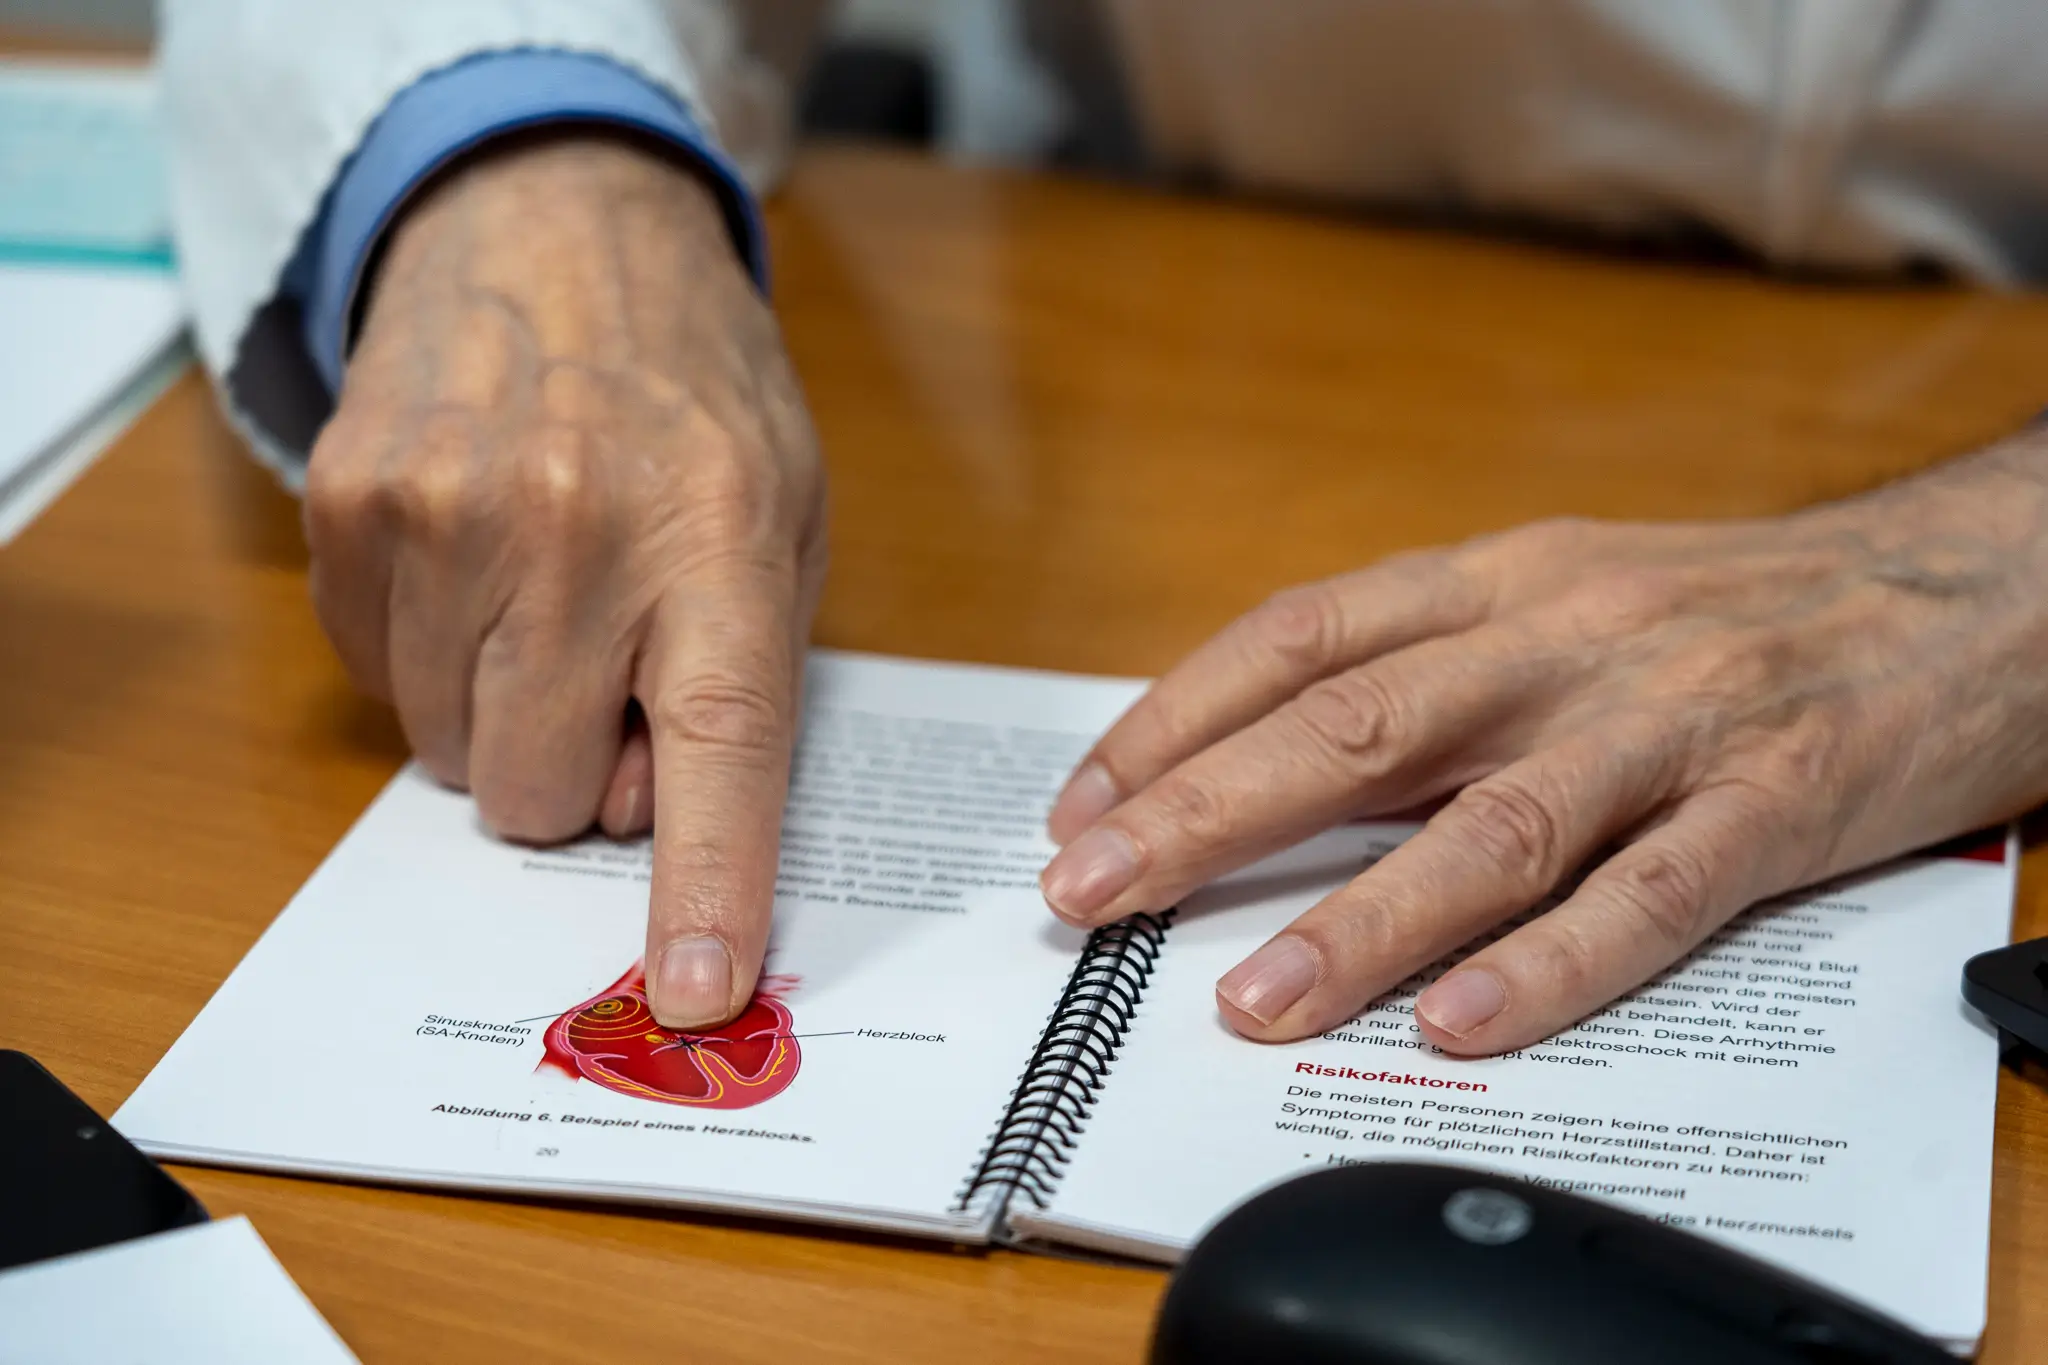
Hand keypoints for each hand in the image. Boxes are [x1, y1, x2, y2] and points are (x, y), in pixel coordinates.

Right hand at [304, 135, 824, 1029]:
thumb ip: (744, 679)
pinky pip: (382, 688)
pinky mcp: (348, 508)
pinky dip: (436, 661)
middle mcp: (573, 529)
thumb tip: (657, 836)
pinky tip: (480, 566)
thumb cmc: (692, 393)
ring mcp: (442, 515)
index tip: (691, 990)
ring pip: (454, 758)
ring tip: (547, 593)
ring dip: (506, 713)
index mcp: (718, 537)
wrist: (549, 223)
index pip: (716, 751)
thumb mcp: (784, 514)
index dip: (705, 884)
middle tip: (610, 676)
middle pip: (543, 797)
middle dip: (580, 776)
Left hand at [1039, 439, 2047, 1053]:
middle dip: (1208, 813)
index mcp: (1500, 581)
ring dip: (1358, 917)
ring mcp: (1672, 720)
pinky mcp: (1778, 803)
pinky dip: (1549, 967)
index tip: (1083, 803)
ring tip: (1253, 1000)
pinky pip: (1650, 896)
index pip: (1299, 637)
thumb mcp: (1560, 593)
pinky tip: (1458, 1025)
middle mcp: (1567, 636)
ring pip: (1491, 824)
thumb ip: (1430, 666)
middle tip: (1093, 895)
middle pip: (1356, 725)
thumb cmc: (1728, 607)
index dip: (1176, 718)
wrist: (1964, 585)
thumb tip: (1265, 760)